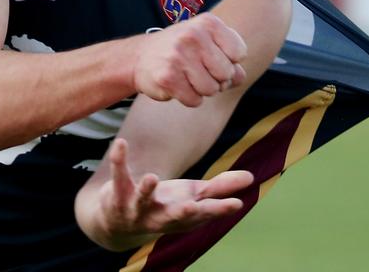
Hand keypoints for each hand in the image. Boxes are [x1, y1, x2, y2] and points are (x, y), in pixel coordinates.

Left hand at [86, 137, 253, 249]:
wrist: (117, 224)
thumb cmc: (164, 207)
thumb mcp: (193, 197)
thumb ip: (220, 188)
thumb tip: (251, 177)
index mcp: (184, 217)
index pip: (205, 214)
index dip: (220, 210)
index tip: (237, 204)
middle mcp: (161, 217)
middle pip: (174, 216)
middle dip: (184, 213)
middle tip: (193, 207)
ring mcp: (138, 208)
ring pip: (142, 200)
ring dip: (146, 190)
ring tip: (151, 178)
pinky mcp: (118, 195)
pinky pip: (118, 178)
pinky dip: (119, 161)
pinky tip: (120, 143)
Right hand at [133, 13, 247, 106]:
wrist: (139, 57)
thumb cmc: (182, 50)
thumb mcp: (207, 44)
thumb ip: (230, 59)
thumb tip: (239, 77)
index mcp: (208, 23)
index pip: (239, 53)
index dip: (230, 62)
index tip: (212, 57)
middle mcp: (193, 35)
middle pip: (227, 74)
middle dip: (217, 79)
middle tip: (199, 70)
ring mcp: (179, 56)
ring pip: (211, 89)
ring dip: (202, 90)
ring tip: (187, 77)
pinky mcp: (167, 77)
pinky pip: (195, 100)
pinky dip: (189, 98)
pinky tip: (178, 85)